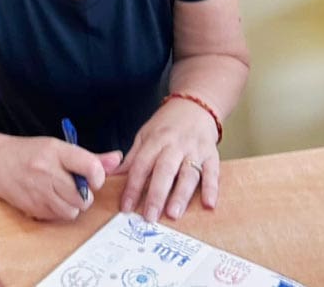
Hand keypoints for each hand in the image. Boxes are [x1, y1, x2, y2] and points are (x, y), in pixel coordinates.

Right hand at [0, 135, 122, 220]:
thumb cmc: (29, 153)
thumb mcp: (57, 147)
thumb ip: (89, 158)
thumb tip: (118, 159)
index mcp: (56, 151)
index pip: (89, 166)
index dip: (98, 176)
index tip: (95, 177)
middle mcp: (47, 171)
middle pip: (83, 196)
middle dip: (84, 194)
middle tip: (74, 185)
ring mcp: (39, 192)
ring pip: (73, 211)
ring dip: (72, 205)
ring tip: (60, 192)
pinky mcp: (33, 208)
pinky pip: (58, 217)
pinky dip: (58, 211)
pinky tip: (48, 198)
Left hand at [116, 98, 219, 221]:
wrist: (194, 106)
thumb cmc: (166, 125)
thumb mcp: (145, 135)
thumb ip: (133, 157)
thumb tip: (111, 175)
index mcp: (154, 140)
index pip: (140, 165)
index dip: (132, 187)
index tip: (126, 207)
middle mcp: (174, 145)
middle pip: (163, 171)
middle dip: (155, 194)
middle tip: (149, 216)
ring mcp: (194, 150)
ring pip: (187, 174)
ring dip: (180, 195)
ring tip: (173, 214)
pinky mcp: (212, 155)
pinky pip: (212, 173)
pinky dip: (211, 188)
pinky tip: (208, 204)